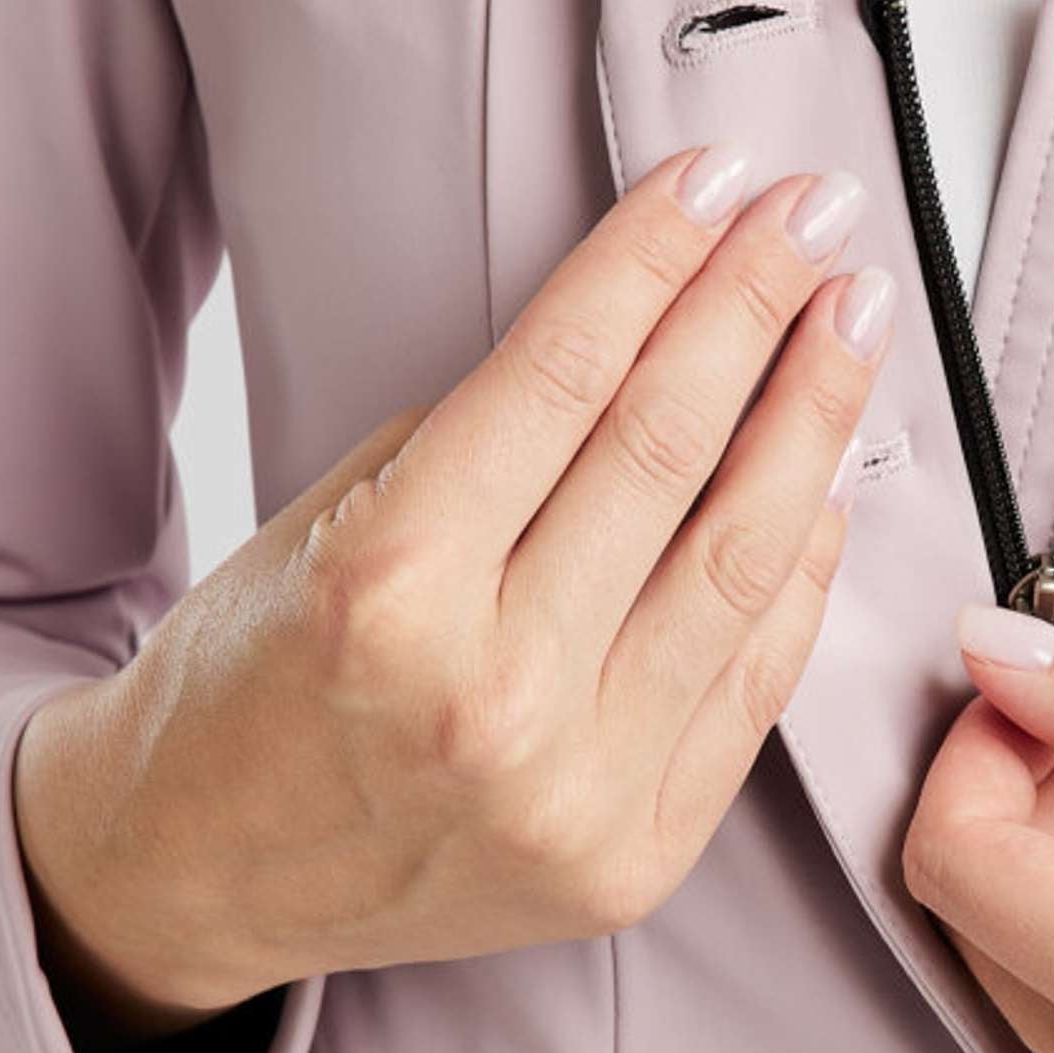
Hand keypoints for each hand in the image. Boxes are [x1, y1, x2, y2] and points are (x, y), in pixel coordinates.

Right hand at [14, 147, 893, 1035]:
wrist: (200, 874)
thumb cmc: (250, 681)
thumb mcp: (325, 522)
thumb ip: (489, 444)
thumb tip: (653, 330)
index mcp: (390, 591)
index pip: (565, 378)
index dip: (658, 259)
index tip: (722, 179)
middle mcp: (493, 696)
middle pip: (671, 454)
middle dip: (760, 308)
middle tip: (819, 217)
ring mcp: (578, 792)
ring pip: (743, 565)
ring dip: (817, 421)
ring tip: (852, 321)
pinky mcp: (635, 856)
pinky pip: (756, 683)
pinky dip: (803, 569)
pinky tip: (826, 476)